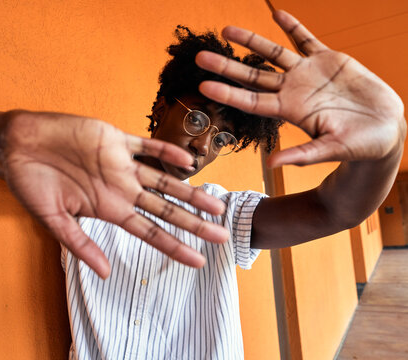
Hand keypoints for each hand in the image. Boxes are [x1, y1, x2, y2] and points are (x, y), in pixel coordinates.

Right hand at [0, 111, 229, 277]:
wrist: (18, 144)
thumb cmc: (30, 183)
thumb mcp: (53, 220)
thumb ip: (81, 245)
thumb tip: (106, 274)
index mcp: (108, 210)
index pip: (149, 232)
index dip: (175, 246)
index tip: (199, 260)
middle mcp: (120, 189)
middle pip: (165, 209)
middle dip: (194, 222)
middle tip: (223, 235)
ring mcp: (120, 164)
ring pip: (164, 180)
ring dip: (191, 191)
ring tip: (217, 204)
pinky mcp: (114, 139)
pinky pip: (146, 145)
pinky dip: (167, 152)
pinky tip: (189, 162)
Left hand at [195, 10, 404, 167]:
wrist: (385, 129)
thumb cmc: (358, 146)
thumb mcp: (330, 149)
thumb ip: (301, 154)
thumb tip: (270, 165)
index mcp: (289, 111)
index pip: (250, 101)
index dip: (227, 93)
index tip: (203, 85)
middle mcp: (292, 90)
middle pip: (252, 75)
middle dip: (226, 66)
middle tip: (200, 57)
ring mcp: (308, 73)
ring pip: (272, 53)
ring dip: (251, 40)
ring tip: (227, 30)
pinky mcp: (328, 60)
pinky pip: (305, 39)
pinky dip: (291, 26)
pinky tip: (276, 13)